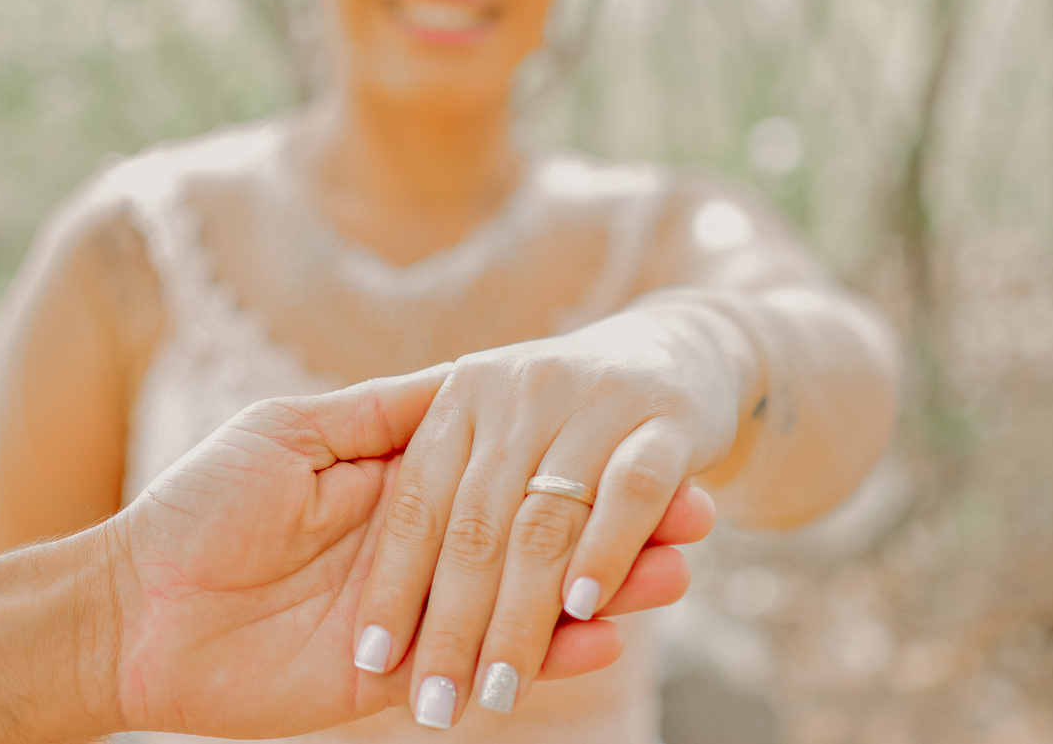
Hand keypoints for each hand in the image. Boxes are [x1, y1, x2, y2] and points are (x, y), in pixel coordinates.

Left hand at [103, 363, 713, 738]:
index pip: (515, 471)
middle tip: (701, 520)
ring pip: (534, 596)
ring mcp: (416, 608)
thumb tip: (458, 380)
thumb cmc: (204, 500)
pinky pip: (486, 664)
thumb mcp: (295, 432)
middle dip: (621, 528)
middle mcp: (423, 542)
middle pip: (543, 533)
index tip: (650, 446)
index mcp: (404, 480)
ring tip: (685, 571)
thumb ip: (384, 415)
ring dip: (615, 585)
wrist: (129, 609)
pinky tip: (616, 628)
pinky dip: (559, 649)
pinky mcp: (399, 675)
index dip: (582, 462)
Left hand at [352, 310, 746, 727]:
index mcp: (466, 394)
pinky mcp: (669, 417)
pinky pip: (631, 491)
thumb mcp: (495, 415)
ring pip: (546, 524)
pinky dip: (606, 551)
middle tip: (436, 706)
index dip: (395, 584)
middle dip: (454, 626)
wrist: (681, 346)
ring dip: (522, 617)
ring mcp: (598, 399)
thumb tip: (377, 558)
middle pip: (479, 527)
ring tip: (498, 689)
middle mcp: (523, 391)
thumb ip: (444, 470)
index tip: (371, 661)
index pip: (420, 504)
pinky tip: (583, 610)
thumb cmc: (569, 404)